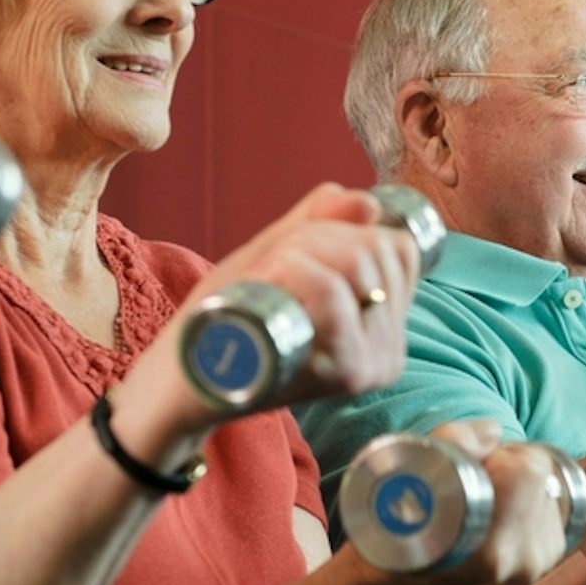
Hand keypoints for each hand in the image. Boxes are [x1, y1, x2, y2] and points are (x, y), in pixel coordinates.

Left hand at [165, 183, 421, 408]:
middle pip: (377, 249)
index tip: (298, 247)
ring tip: (264, 279)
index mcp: (384, 327)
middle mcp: (389, 352)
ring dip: (299, 249)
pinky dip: (295, 269)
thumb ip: (318, 223)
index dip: (348, 227)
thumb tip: (368, 203)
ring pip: (356, 264)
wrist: (185, 381)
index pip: (400, 247)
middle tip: (272, 264)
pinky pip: (333, 293)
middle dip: (317, 234)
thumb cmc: (227, 321)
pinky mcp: (341, 375)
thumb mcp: (277, 260)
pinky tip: (266, 282)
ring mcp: (369, 365)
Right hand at [415, 419, 570, 584]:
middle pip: (540, 474)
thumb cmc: (406, 517)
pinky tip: (500, 505)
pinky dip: (529, 492)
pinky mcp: (548, 555)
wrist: (404, 569)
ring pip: (548, 484)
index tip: (471, 467)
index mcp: (494, 552)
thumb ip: (455, 440)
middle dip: (509, 464)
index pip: (524, 473)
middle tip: (474, 478)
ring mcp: (538, 561)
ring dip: (519, 479)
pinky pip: (552, 500)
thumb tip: (495, 431)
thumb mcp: (417, 469)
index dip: (498, 457)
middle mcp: (523, 562)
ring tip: (483, 496)